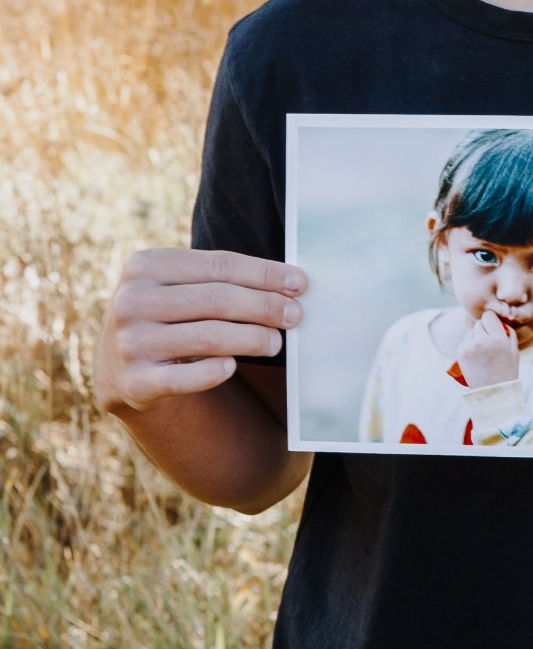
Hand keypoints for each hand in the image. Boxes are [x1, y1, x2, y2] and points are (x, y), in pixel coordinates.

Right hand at [94, 248, 307, 414]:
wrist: (116, 367)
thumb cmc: (167, 314)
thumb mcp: (177, 285)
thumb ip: (220, 278)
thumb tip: (291, 283)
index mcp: (145, 265)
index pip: (219, 265)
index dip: (264, 273)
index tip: (299, 283)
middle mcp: (131, 301)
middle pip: (217, 299)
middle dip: (264, 306)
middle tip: (295, 315)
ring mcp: (129, 343)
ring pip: (208, 337)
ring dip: (252, 338)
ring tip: (276, 342)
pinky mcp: (133, 383)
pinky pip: (184, 379)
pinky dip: (213, 372)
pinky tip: (233, 366)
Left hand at [455, 311, 518, 388]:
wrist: (493, 393)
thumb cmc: (507, 371)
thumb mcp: (514, 350)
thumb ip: (508, 331)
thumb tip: (499, 320)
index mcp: (498, 338)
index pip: (488, 315)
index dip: (491, 321)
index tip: (493, 327)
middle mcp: (482, 340)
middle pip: (478, 323)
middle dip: (483, 330)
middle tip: (489, 342)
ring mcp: (469, 347)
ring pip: (470, 333)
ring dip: (475, 338)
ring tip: (483, 352)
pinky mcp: (460, 355)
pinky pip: (464, 342)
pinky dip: (469, 346)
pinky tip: (476, 357)